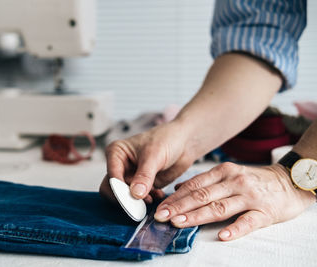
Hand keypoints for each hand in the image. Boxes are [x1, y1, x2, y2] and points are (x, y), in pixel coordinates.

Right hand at [99, 120, 195, 203]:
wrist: (184, 142)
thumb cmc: (166, 139)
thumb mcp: (154, 156)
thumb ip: (144, 175)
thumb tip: (135, 194)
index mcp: (116, 153)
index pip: (111, 176)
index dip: (119, 189)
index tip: (131, 198)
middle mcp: (120, 166)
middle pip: (113, 189)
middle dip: (125, 198)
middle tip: (139, 204)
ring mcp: (130, 177)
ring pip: (125, 196)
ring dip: (137, 202)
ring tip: (151, 199)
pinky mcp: (142, 186)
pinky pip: (139, 199)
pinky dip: (148, 200)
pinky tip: (158, 195)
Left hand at [154, 162, 314, 240]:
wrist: (290, 182)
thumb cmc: (254, 180)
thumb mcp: (228, 174)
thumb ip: (204, 181)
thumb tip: (178, 188)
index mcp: (224, 172)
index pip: (195, 185)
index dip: (176, 197)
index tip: (160, 207)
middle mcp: (234, 181)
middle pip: (202, 196)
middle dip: (179, 207)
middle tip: (161, 216)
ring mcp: (250, 196)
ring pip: (219, 207)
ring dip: (197, 216)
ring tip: (179, 223)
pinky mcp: (265, 212)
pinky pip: (248, 221)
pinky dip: (235, 229)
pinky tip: (222, 236)